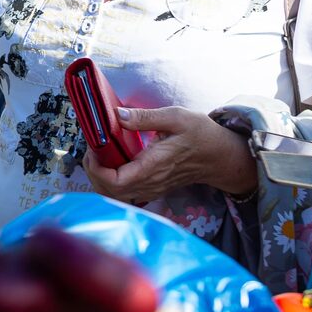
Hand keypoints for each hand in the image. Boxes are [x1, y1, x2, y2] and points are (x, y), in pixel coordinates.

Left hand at [82, 107, 255, 206]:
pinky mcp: (153, 187)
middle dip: (94, 173)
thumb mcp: (176, 117)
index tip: (92, 151)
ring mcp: (152, 188)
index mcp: (154, 165)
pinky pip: (126, 192)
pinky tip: (111, 163)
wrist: (220, 155)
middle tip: (92, 150)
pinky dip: (111, 182)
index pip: (117, 181)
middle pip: (111, 192)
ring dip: (101, 178)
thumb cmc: (200, 134)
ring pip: (117, 195)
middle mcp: (151, 182)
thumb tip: (117, 116)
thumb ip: (145, 117)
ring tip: (98, 155)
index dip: (97, 170)